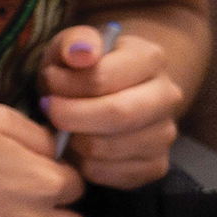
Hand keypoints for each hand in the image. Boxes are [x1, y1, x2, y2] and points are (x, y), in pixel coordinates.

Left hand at [41, 22, 185, 190]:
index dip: (67, 84)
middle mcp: (167, 96)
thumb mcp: (70, 45)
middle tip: (50, 110)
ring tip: (63, 128)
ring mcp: (166, 133)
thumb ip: (75, 41)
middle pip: (118, 114)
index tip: (49, 82)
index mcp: (150, 58)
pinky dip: (88, 167)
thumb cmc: (79, 67)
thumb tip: (82, 52)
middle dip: (72, 116)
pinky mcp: (157, 165)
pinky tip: (78, 148)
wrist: (101, 93)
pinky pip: (118, 176)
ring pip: (113, 148)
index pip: (104, 77)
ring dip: (76, 142)